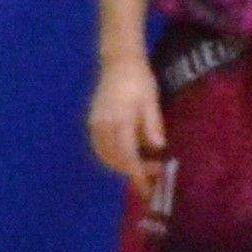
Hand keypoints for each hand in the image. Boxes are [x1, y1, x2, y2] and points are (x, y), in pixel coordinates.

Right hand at [86, 58, 166, 185]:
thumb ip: (153, 125)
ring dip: (121, 166)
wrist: (118, 62)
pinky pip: (100, 148)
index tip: (149, 188)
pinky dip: (111, 158)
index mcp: (120, 121)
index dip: (138, 175)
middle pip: (115, 160)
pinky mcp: (93, 123)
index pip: (128, 156)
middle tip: (153, 175)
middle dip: (132, 172)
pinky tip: (126, 157)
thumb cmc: (140, 80)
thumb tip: (158, 148)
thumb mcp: (151, 101)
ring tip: (141, 168)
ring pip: (105, 156)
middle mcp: (103, 126)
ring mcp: (95, 125)